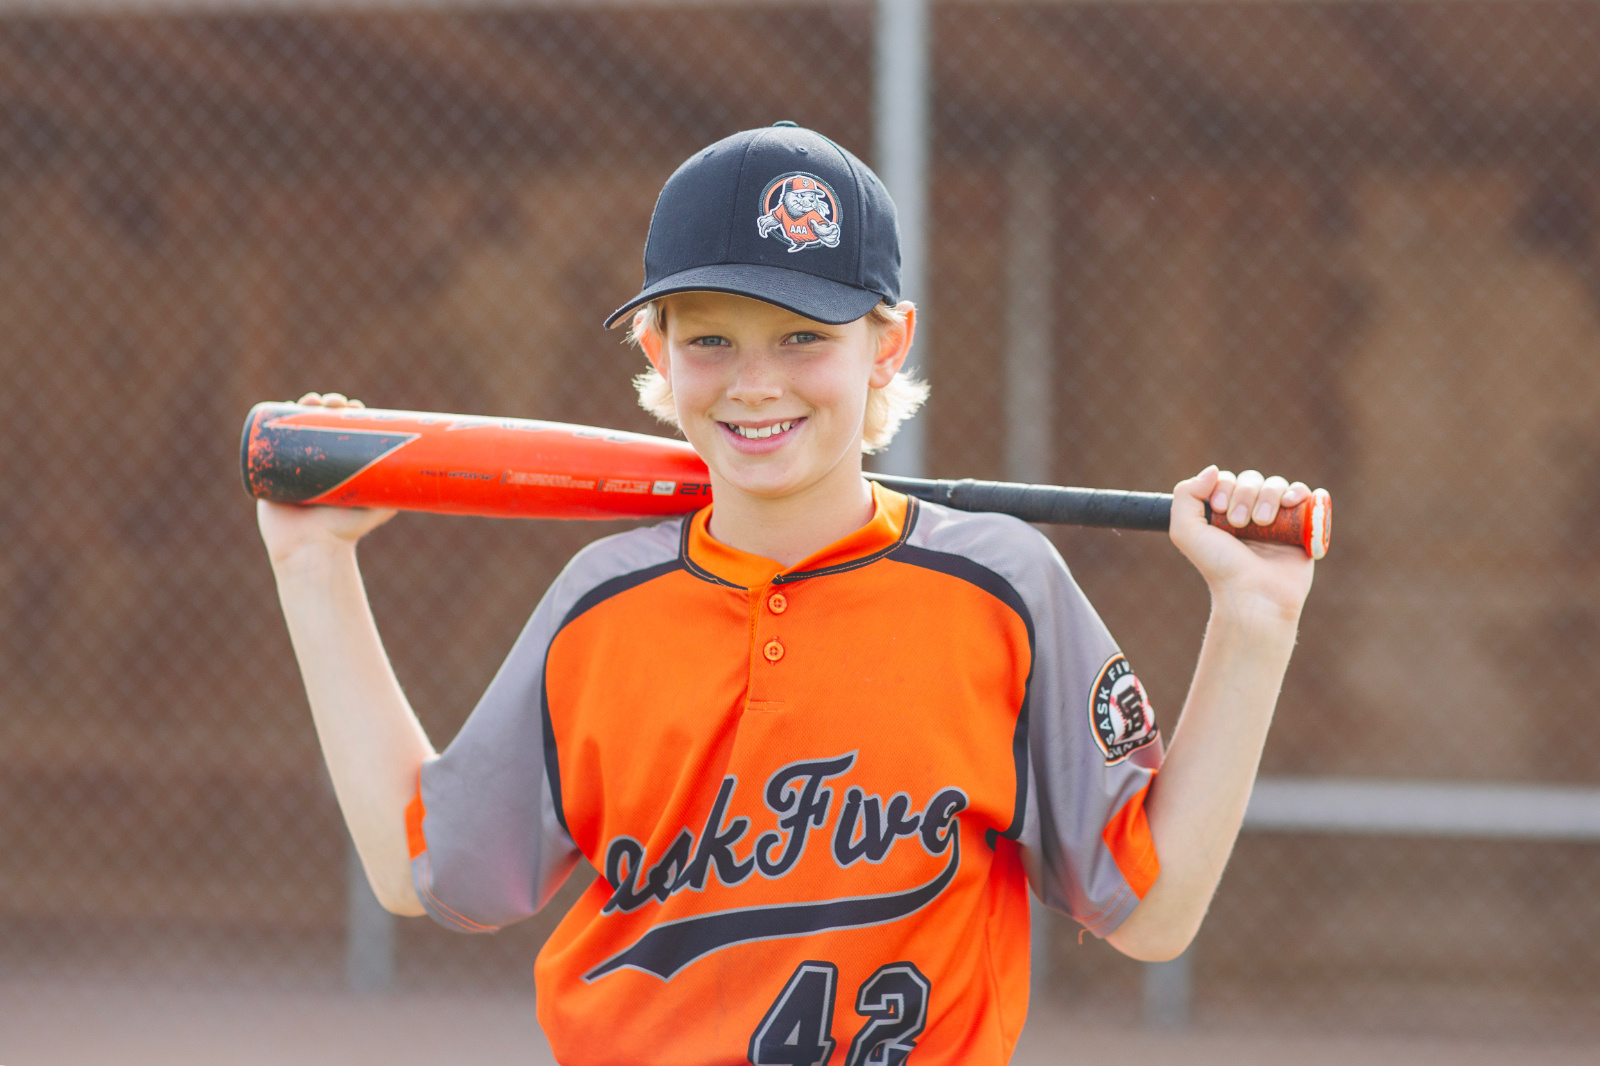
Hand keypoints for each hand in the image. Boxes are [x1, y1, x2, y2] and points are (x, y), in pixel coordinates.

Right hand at [256, 393, 396, 568]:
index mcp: (340, 464)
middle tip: (332, 402)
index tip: (354, 405)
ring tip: (310, 401)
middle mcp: (317, 461)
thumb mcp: (378, 508)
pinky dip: (269, 422)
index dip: (348, 413)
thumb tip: (428, 477)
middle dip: (324, 406)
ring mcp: (291, 465)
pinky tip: (278, 407)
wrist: (312, 549)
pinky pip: (265, 444)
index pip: (344, 430)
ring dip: (300, 407)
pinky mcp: (268, 473)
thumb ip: (398, 493)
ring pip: (294, 427)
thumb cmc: (346, 532)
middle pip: (319, 423)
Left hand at [1169, 466, 1315, 623]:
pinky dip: (1300, 492)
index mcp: (1224, 514)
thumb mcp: (1186, 532)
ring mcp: (1279, 520)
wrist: (1254, 596)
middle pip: (1253, 480)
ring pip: (1278, 484)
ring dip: (1269, 495)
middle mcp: (1251, 514)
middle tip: (1240, 523)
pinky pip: (1308, 496)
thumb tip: (1213, 470)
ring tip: (1263, 522)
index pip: (1227, 480)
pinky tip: (1291, 502)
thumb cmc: (1219, 567)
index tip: (1221, 510)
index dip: (1225, 487)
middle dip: (1246, 494)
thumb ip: (1185, 496)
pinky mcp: (1304, 528)